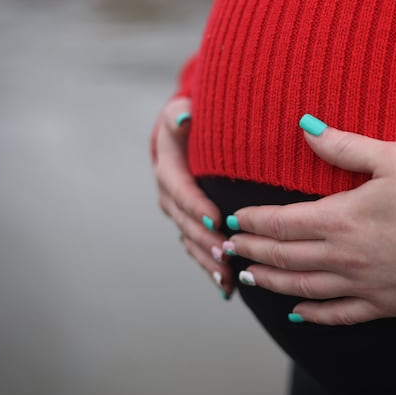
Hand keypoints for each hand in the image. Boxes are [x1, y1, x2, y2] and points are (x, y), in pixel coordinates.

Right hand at [153, 97, 233, 298]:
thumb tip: (183, 117)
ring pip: (190, 240)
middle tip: (225, 254)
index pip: (179, 188)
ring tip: (226, 276)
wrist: (194, 130)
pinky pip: (198, 248)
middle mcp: (169, 193)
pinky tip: (226, 287)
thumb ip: (182, 113)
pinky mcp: (191, 225)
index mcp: (168, 166)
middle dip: (203, 240)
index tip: (215, 219)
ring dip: (206, 260)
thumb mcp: (185, 107)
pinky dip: (210, 267)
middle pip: (184, 222)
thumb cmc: (196, 117)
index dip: (195, 205)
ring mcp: (179, 213)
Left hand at [225, 116, 395, 324]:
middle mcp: (345, 257)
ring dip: (271, 284)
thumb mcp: (394, 157)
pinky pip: (340, 315)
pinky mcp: (386, 304)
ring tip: (248, 280)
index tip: (232, 219)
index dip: (252, 222)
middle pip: (284, 258)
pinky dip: (314, 315)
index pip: (281, 223)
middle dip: (251, 253)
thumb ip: (345, 147)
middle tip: (228, 250)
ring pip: (303, 289)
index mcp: (341, 218)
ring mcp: (364, 285)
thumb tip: (305, 127)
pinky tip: (298, 315)